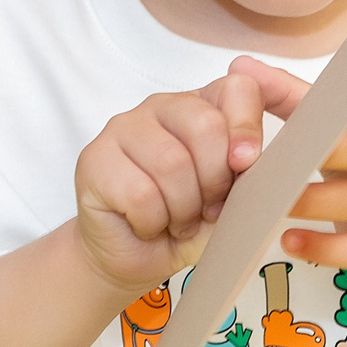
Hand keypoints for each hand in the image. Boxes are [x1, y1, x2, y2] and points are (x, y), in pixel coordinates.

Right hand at [72, 69, 268, 294]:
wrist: (139, 258)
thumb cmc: (191, 222)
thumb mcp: (234, 198)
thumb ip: (250, 172)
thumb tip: (252, 156)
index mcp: (204, 106)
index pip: (237, 89)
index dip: (247, 127)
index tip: (246, 163)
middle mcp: (162, 106)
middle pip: (206, 126)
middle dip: (215, 181)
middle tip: (208, 209)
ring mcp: (123, 127)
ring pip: (172, 163)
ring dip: (183, 208)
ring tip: (178, 220)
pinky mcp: (94, 158)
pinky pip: (140, 192)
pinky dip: (153, 222)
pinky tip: (148, 224)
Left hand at [235, 59, 346, 294]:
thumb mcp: (337, 122)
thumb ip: (291, 95)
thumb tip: (241, 68)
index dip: (325, 107)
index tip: (287, 112)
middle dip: (315, 155)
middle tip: (267, 161)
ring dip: (313, 203)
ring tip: (270, 204)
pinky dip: (325, 247)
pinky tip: (290, 240)